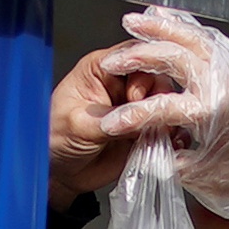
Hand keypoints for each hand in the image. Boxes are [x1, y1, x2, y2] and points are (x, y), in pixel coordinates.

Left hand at [46, 36, 191, 199]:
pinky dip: (172, 135)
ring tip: (158, 134)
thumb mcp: (78, 125)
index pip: (131, 54)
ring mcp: (135, 108)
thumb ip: (109, 119)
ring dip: (167, 117)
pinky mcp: (145, 129)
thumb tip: (138, 119)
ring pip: (166, 102)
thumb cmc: (56, 139)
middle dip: (159, 97)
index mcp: (101, 69)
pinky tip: (167, 144)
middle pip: (157, 75)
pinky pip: (168, 126)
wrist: (62, 175)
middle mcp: (122, 84)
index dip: (142, 69)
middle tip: (148, 119)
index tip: (135, 96)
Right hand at [118, 5, 228, 223]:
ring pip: (192, 37)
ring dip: (161, 28)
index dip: (133, 117)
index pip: (164, 109)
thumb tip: (146, 153)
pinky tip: (165, 17)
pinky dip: (184, 25)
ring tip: (135, 20)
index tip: (110, 125)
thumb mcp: (210, 177)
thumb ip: (174, 163)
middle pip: (175, 59)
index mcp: (215, 113)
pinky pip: (206, 36)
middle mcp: (224, 84)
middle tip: (114, 61)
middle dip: (140, 57)